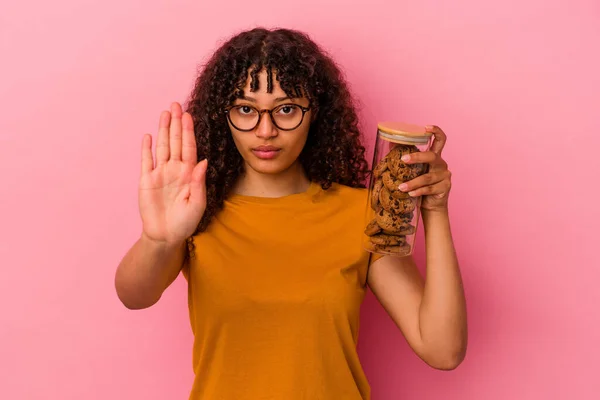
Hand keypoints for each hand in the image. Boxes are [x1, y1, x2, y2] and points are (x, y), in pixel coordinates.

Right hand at [138, 102, 207, 244]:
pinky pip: (146, 161)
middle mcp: (175, 170)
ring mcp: (160, 174)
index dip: (189, 131)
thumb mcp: (197, 203)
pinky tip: (148, 135)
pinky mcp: (146, 181)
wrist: (165, 236)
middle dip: (176, 123)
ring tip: (165, 113)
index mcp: (189, 174)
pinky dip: (146, 148)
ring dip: (163, 130)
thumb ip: (199, 182)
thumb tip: (204, 161)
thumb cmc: (186, 222)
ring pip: (162, 146)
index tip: (189, 115)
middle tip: (176, 104)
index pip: (189, 148)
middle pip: (176, 142)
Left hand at [397, 125, 450, 212]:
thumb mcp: (413, 170)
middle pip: (432, 156)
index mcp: (435, 156)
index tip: (426, 127)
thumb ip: (406, 158)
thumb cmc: (420, 184)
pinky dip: (418, 191)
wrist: (430, 204)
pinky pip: (430, 188)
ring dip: (413, 182)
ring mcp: (445, 176)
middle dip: (417, 157)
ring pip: (427, 177)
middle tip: (403, 159)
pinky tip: (410, 194)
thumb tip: (391, 142)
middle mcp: (441, 164)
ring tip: (401, 187)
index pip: (440, 140)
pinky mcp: (445, 187)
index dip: (435, 131)